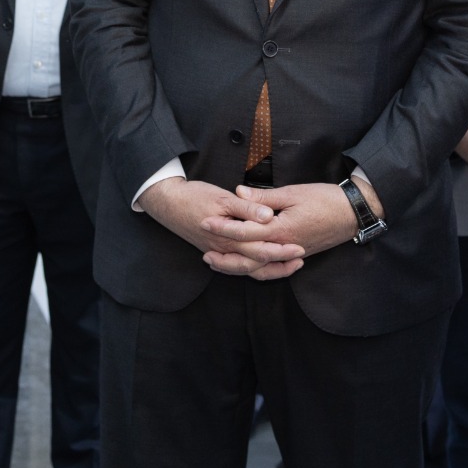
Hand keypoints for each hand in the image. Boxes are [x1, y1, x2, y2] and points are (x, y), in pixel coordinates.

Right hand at [143, 178, 302, 278]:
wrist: (167, 202)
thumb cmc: (194, 197)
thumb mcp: (223, 197)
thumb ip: (247, 208)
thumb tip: (268, 217)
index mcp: (229, 237)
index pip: (260, 249)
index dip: (281, 250)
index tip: (299, 247)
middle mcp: (224, 249)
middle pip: (257, 264)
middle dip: (280, 264)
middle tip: (300, 259)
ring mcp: (219, 252)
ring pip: (246, 270)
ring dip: (268, 270)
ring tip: (286, 266)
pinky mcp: (215, 251)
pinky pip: (236, 267)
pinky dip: (251, 269)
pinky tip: (261, 267)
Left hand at [205, 181, 368, 271]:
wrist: (354, 213)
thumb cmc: (325, 199)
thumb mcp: (293, 193)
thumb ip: (264, 197)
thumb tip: (239, 193)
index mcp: (281, 230)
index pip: (245, 232)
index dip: (223, 227)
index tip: (205, 222)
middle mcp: (285, 247)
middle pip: (249, 257)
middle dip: (225, 256)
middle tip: (204, 253)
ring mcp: (292, 254)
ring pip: (260, 267)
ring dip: (238, 266)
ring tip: (219, 263)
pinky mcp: (298, 255)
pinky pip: (273, 267)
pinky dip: (257, 268)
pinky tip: (247, 264)